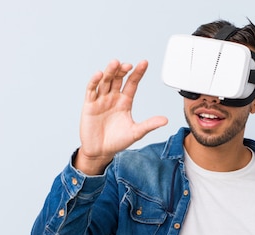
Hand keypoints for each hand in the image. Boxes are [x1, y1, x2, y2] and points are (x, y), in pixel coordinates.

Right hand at [75, 60, 167, 174]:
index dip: (138, 73)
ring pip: (105, 81)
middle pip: (117, 79)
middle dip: (122, 70)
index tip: (144, 63)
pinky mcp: (89, 104)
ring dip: (109, 72)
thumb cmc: (118, 141)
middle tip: (128, 65)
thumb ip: (149, 125)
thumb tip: (165, 120)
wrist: (100, 151)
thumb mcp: (135, 133)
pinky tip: (99, 74)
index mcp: (125, 101)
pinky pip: (91, 90)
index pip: (132, 83)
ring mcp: (101, 99)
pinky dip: (94, 81)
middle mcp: (113, 97)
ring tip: (115, 63)